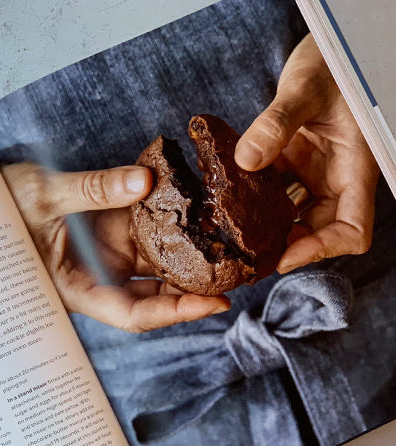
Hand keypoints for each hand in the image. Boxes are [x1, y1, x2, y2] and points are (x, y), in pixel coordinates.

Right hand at [1, 162, 229, 331]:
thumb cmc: (0, 205)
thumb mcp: (42, 196)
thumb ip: (92, 190)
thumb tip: (145, 182)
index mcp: (78, 287)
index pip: (133, 313)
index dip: (175, 313)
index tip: (216, 303)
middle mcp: (99, 276)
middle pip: (155, 294)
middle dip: (195, 288)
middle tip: (239, 271)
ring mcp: (107, 255)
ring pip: (157, 264)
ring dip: (191, 255)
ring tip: (230, 240)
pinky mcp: (111, 232)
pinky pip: (148, 233)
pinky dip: (172, 224)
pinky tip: (197, 210)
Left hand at [235, 33, 379, 272]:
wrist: (324, 50)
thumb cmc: (330, 62)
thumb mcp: (305, 88)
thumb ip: (277, 123)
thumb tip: (246, 160)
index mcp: (354, 169)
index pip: (353, 229)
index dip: (322, 250)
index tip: (284, 257)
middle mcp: (336, 178)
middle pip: (320, 230)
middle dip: (287, 244)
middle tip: (247, 252)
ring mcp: (315, 172)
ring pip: (296, 214)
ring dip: (269, 226)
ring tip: (235, 232)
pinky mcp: (295, 164)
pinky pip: (276, 191)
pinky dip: (256, 199)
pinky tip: (230, 198)